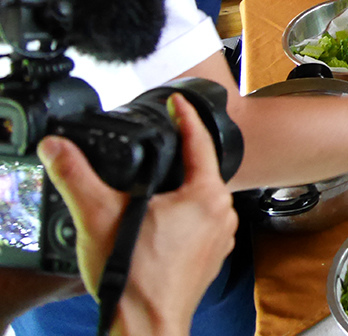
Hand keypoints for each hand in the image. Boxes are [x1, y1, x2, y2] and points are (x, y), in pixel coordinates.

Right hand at [37, 95, 236, 335]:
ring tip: (156, 180)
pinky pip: (200, 223)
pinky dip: (181, 214)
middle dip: (181, 155)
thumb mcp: (98, 216)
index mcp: (206, 195)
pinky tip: (159, 219)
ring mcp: (221, 237)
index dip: (185, 117)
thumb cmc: (133, 279)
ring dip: (181, 188)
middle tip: (164, 137)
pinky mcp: (211, 257)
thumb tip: (58, 148)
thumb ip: (76, 176)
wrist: (144, 328)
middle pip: (203, 170)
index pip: (199, 142)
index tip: (176, 101)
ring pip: (202, 198)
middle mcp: (223, 214)